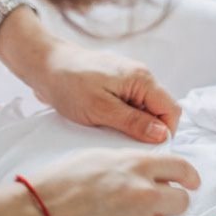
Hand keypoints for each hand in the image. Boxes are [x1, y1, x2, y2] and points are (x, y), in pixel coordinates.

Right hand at [26, 148, 199, 215]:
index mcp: (137, 168)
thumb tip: (150, 172)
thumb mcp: (96, 158)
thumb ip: (129, 164)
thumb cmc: (58, 184)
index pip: (182, 169)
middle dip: (170, 206)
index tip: (190, 184)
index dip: (189, 178)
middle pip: (181, 203)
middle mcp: (143, 196)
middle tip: (153, 208)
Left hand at [32, 39, 181, 143]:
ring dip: (133, 126)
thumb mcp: (100, 109)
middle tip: (125, 145)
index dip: (165, 133)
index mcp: (142, 79)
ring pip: (144, 111)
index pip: (171, 111)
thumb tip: (162, 134)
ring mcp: (128, 82)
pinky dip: (122, 120)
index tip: (148, 150)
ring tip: (111, 134)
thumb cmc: (68, 82)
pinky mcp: (116, 87)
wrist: (43, 64)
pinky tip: (105, 126)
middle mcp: (140, 77)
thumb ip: (133, 122)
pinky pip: (130, 107)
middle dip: (148, 131)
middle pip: (160, 111)